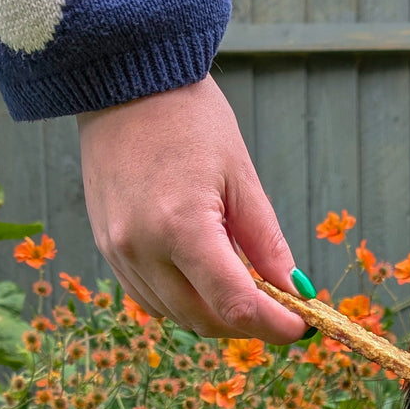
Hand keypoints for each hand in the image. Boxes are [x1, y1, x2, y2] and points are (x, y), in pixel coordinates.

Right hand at [77, 75, 307, 342]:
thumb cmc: (190, 118)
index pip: (235, 303)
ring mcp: (118, 251)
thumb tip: (295, 291)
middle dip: (249, 326)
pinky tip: (206, 284)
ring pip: (175, 315)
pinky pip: (149, 298)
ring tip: (248, 295)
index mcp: (182, 226)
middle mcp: (143, 247)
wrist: (123, 81)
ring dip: (216, 318)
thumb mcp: (241, 177)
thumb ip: (267, 243)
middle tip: (282, 315)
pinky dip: (183, 303)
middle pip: (204, 319)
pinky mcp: (106, 248)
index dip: (275, 326)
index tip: (302, 327)